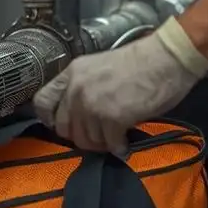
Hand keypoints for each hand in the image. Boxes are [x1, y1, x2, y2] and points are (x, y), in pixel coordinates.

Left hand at [32, 20, 207, 154]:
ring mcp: (93, 105)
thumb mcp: (98, 67)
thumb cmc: (138, 62)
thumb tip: (78, 114)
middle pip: (64, 128)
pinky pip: (108, 144)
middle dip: (80, 136)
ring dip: (101, 143)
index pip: (42, 101)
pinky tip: (125, 143)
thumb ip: (83, 87)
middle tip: (98, 136)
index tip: (65, 125)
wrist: (165, 59)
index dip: (50, 118)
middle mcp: (76, 89)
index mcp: (72, 73)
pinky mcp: (112, 119)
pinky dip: (118, 147)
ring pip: (86, 140)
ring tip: (115, 137)